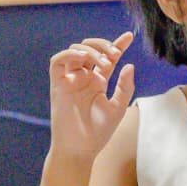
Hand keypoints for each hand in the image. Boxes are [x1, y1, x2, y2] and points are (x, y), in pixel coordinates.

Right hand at [48, 31, 134, 157]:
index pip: (107, 58)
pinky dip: (69, 54)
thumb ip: (125, 86)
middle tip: (114, 54)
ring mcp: (70, 80)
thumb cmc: (99, 132)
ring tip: (103, 62)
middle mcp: (83, 78)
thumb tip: (129, 65)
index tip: (129, 36)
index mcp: (97, 82)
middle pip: (90, 49)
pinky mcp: (58, 84)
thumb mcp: (118, 107)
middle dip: (103, 45)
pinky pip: (57, 61)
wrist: (81, 149)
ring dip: (90, 50)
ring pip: (75, 51)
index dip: (117, 44)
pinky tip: (83, 59)